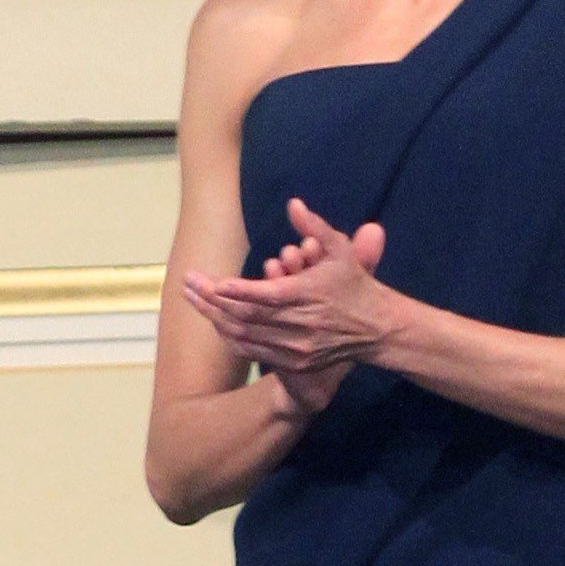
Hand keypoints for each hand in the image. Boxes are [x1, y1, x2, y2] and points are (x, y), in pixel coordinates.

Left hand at [183, 199, 392, 406]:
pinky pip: (253, 350)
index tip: (211, 281)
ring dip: (215, 317)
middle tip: (186, 284)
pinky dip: (231, 337)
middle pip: (247, 315)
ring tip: (191, 300)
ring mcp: (296, 347)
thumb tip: (293, 203)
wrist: (378, 330)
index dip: (237, 290)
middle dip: (212, 300)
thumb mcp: (341, 252)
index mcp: (309, 296)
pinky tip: (214, 321)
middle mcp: (301, 324)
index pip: (266, 295)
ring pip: (246, 335)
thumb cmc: (356, 285)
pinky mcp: (295, 362)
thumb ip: (315, 228)